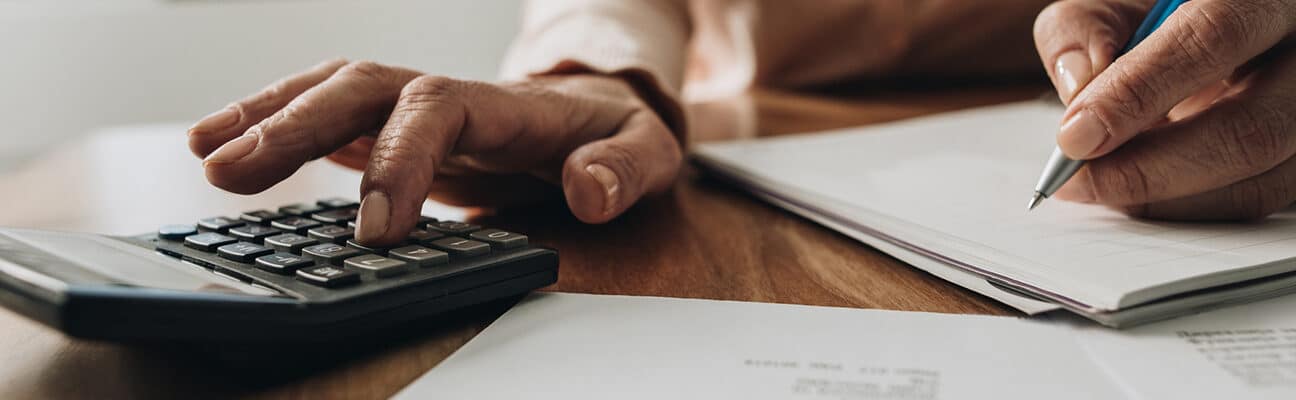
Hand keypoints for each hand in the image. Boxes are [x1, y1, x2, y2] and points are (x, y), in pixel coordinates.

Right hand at [187, 60, 681, 244]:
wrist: (600, 117)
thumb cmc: (617, 137)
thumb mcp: (647, 153)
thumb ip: (623, 169)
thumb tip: (590, 190)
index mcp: (504, 104)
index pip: (437, 111)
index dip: (399, 160)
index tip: (377, 229)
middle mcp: (448, 95)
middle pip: (362, 88)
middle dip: (296, 126)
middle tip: (233, 174)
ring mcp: (414, 105)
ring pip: (331, 89)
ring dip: (267, 115)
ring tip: (206, 153)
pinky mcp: (393, 125)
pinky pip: (324, 112)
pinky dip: (271, 121)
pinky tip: (221, 145)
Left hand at [1034, 0, 1295, 219]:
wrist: (1210, 33)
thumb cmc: (1159, 21)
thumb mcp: (1112, 6)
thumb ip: (1083, 32)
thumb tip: (1078, 88)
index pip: (1212, 37)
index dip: (1139, 92)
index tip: (1077, 135)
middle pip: (1249, 127)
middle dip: (1150, 169)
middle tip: (1081, 181)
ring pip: (1260, 180)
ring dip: (1168, 199)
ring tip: (1101, 186)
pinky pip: (1254, 199)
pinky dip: (1189, 206)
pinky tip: (1141, 192)